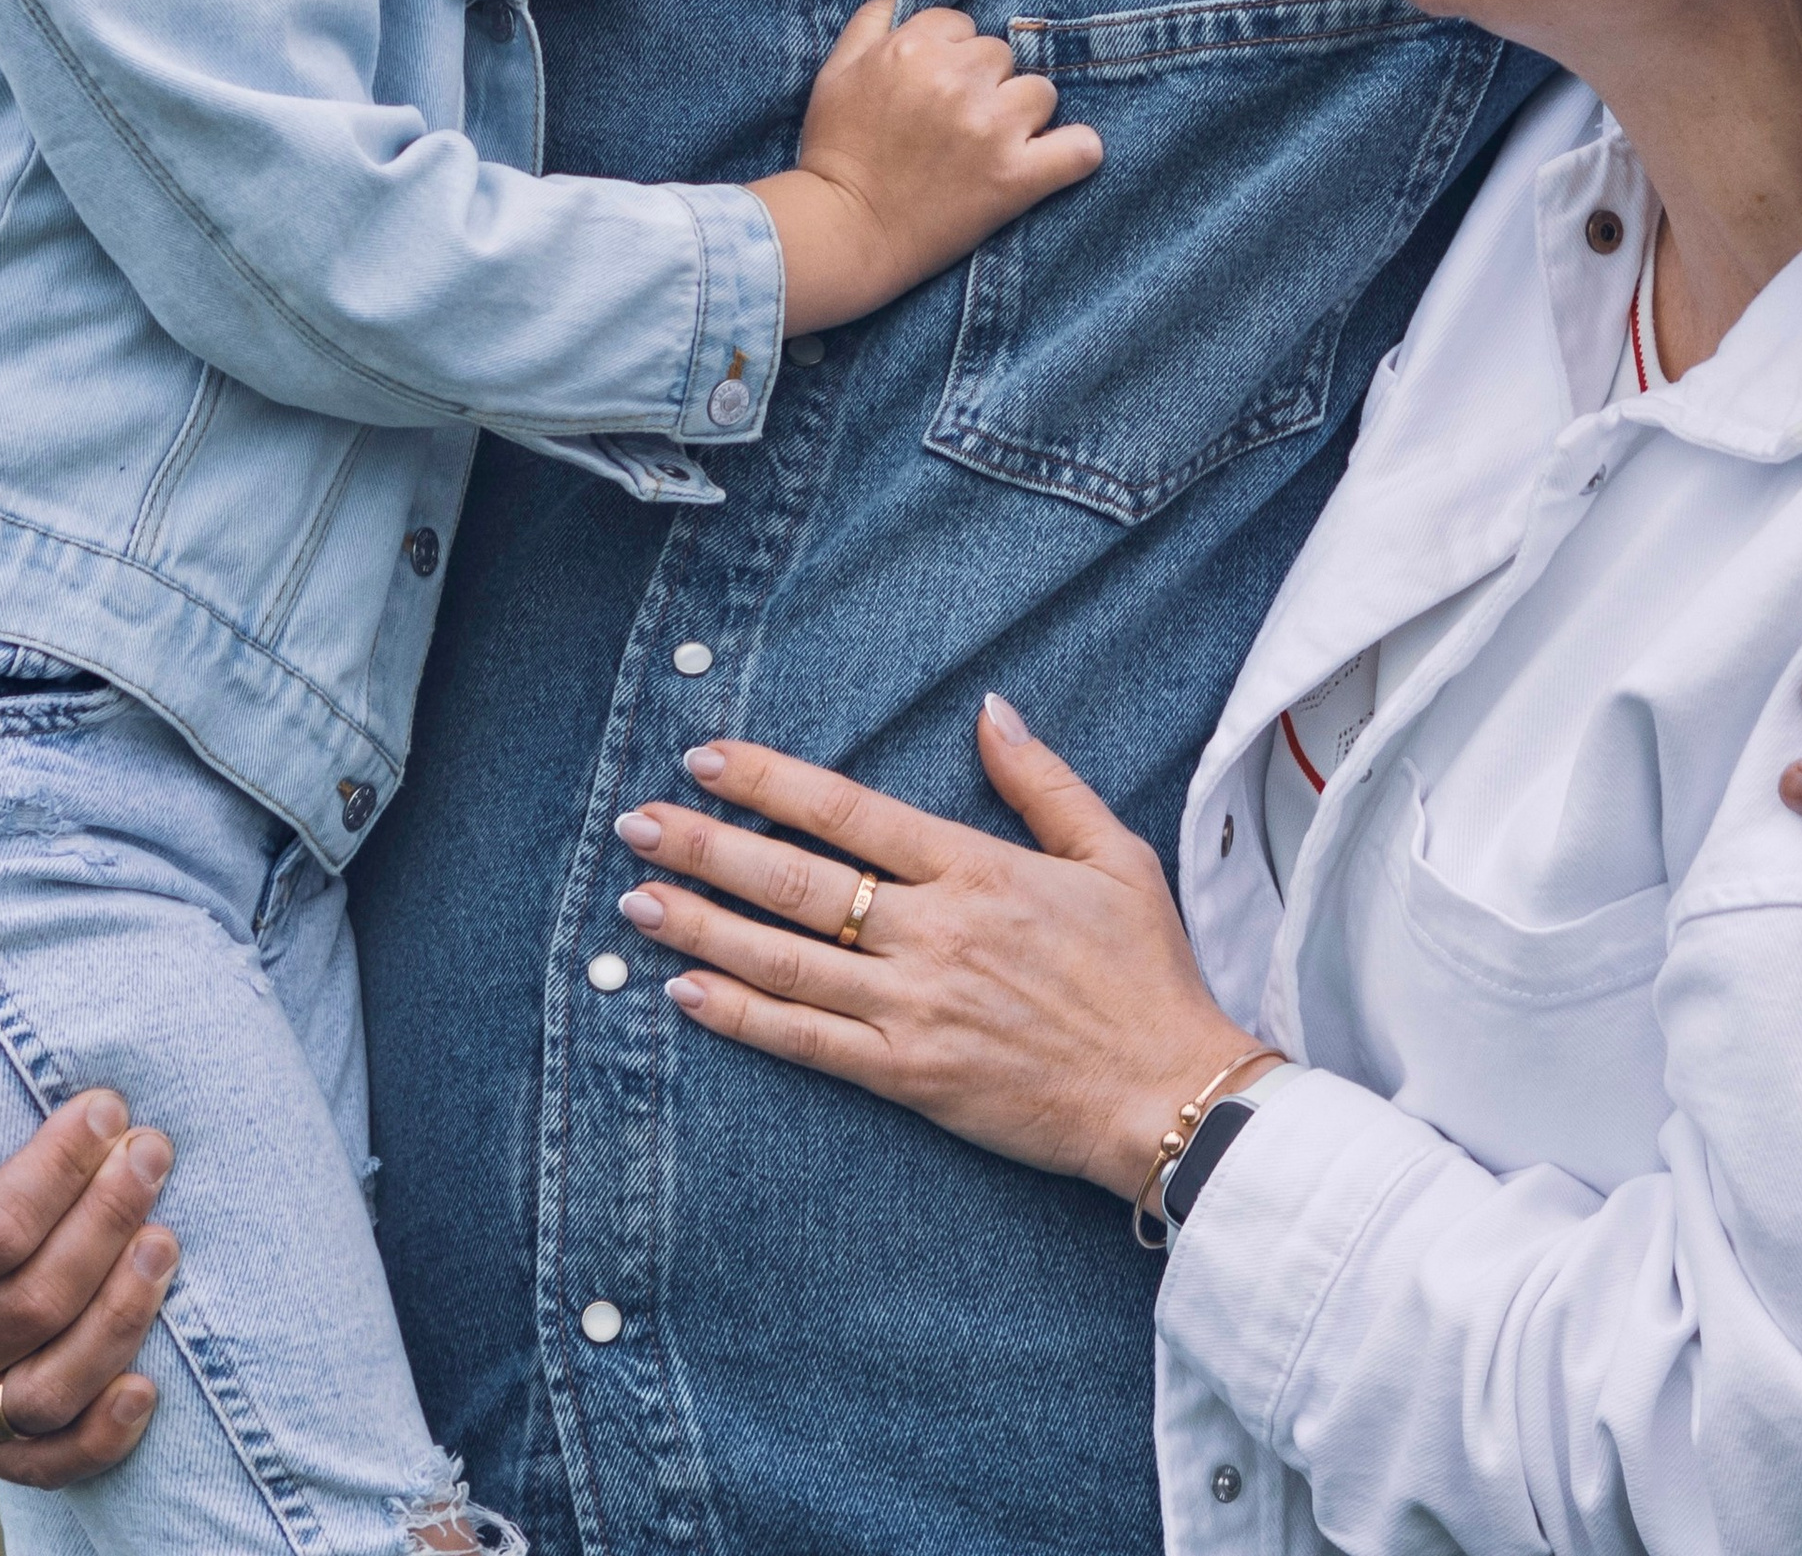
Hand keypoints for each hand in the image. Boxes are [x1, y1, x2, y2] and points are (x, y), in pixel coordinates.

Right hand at [0, 1070, 173, 1485]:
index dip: (62, 1169)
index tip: (109, 1109)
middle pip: (36, 1304)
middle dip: (109, 1221)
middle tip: (152, 1150)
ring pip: (50, 1387)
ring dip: (122, 1314)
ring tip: (165, 1239)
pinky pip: (42, 1461)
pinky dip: (98, 1438)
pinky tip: (145, 1389)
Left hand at [613, 700, 1267, 1199]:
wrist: (1166, 1093)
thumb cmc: (1144, 972)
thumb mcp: (1113, 853)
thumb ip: (1042, 781)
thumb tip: (990, 709)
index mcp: (977, 869)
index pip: (849, 812)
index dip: (772, 783)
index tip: (708, 760)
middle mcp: (935, 932)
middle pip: (798, 882)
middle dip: (708, 849)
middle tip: (637, 827)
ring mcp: (915, 1007)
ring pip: (786, 959)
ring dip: (703, 928)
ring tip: (635, 904)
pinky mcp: (909, 1075)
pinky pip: (807, 1043)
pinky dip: (742, 1017)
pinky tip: (687, 994)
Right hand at [757, 0, 1102, 329]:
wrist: (844, 232)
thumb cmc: (835, 151)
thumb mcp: (835, 69)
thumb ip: (874, 19)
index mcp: (914, 48)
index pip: (962, 25)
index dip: (948, 56)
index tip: (933, 89)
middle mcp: (957, 81)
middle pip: (1002, 55)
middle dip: (984, 83)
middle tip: (955, 122)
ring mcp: (992, 129)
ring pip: (1042, 92)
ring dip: (1023, 115)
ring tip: (991, 145)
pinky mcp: (1017, 178)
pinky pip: (1081, 148)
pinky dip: (1075, 152)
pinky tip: (1055, 159)